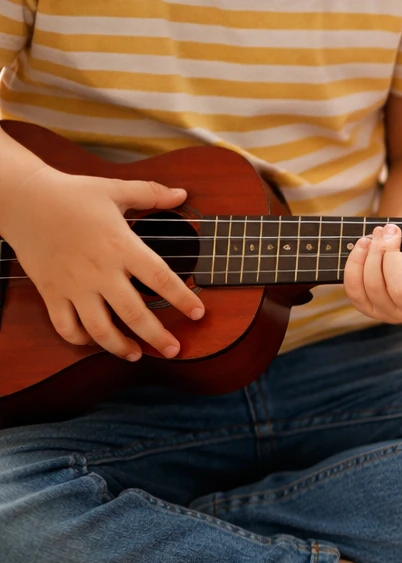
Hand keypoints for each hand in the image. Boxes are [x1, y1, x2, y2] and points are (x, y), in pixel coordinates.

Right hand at [3, 166, 203, 360]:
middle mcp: (99, 270)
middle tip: (174, 350)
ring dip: (120, 347)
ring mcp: (74, 284)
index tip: (199, 314)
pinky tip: (94, 341)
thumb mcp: (113, 189)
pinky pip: (65, 325)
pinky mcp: (51, 292)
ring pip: (99, 328)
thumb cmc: (70, 193)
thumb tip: (181, 193)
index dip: (183, 299)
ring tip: (136, 355)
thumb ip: (150, 193)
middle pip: (134, 314)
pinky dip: (80, 338)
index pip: (161, 279)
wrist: (22, 197)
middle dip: (158, 337)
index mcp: (121, 246)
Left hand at [343, 199, 401, 322]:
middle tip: (393, 230)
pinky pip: (356, 291)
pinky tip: (363, 244)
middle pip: (400, 290)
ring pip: (375, 288)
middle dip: (391, 255)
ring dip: (372, 254)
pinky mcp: (370, 308)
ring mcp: (391, 313)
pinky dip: (355, 265)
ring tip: (378, 232)